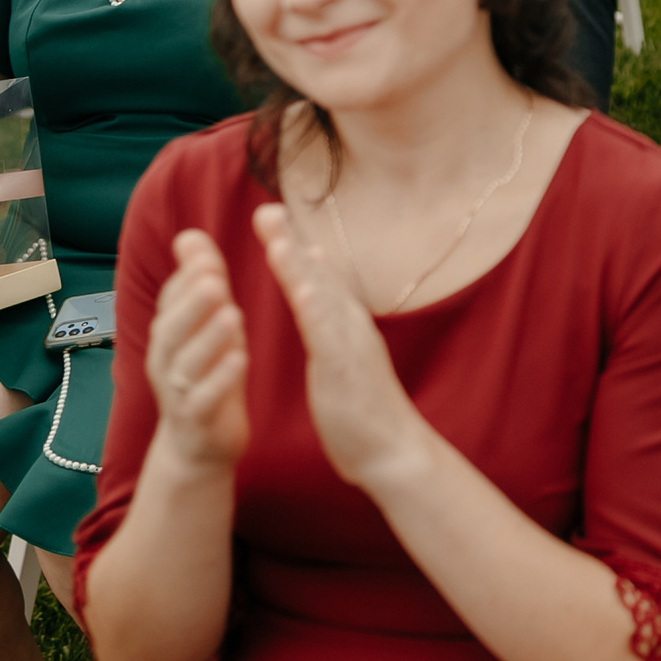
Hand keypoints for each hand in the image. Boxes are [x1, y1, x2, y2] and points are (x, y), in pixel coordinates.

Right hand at [144, 228, 250, 471]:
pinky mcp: (197, 419)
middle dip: (191, 302)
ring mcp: (178, 392)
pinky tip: (240, 358)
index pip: (171, 301)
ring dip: (208, 337)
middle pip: (172, 329)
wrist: (198, 445)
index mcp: (169, 336)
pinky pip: (204, 399)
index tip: (204, 251)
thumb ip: (200, 284)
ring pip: (187, 363)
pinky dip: (220, 379)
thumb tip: (190, 235)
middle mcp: (166, 360)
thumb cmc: (208, 374)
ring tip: (232, 313)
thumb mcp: (206, 326)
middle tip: (213, 276)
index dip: (185, 277)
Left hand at [253, 203, 432, 493]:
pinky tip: (302, 289)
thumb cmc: (364, 409)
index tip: (269, 215)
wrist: (393, 451)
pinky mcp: (348, 370)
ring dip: (301, 265)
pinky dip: (317, 309)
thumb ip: (329, 320)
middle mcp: (351, 327)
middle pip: (320, 276)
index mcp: (346, 326)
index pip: (319, 277)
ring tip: (277, 237)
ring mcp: (352, 346)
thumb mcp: (342, 357)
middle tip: (266, 209)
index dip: (294, 245)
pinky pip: (330, 336)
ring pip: (324, 298)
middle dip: (292, 242)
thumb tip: (314, 284)